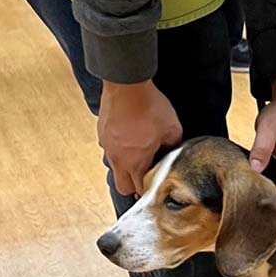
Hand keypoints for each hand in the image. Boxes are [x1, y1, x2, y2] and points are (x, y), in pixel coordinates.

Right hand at [98, 80, 181, 196]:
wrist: (126, 85)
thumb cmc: (149, 107)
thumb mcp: (172, 127)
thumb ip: (173, 145)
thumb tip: (173, 150)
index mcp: (136, 163)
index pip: (140, 190)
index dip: (149, 191)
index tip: (155, 188)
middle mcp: (118, 159)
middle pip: (122, 187)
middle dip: (133, 186)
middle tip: (144, 175)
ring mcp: (107, 146)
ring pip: (115, 167)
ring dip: (125, 165)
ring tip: (137, 152)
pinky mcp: (102, 133)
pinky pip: (109, 148)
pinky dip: (118, 147)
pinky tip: (129, 135)